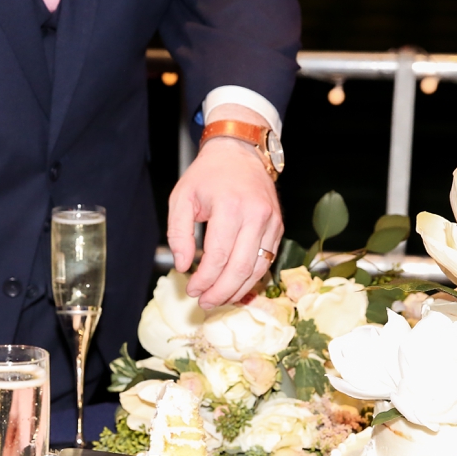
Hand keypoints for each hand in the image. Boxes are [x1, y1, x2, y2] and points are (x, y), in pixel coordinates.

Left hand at [167, 140, 282, 307]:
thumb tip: (182, 265)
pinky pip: (268, 260)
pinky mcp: (278, 226)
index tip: (192, 289)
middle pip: (240, 267)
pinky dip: (251, 277)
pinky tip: (235, 285)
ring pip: (258, 268)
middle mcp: (255, 215)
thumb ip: (178, 233)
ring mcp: (271, 221)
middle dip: (221, 292)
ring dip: (237, 290)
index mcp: (230, 206)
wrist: (240, 152)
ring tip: (218, 299)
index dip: (204, 279)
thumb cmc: (207, 175)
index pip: (219, 256)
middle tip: (205, 303)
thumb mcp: (182, 197)